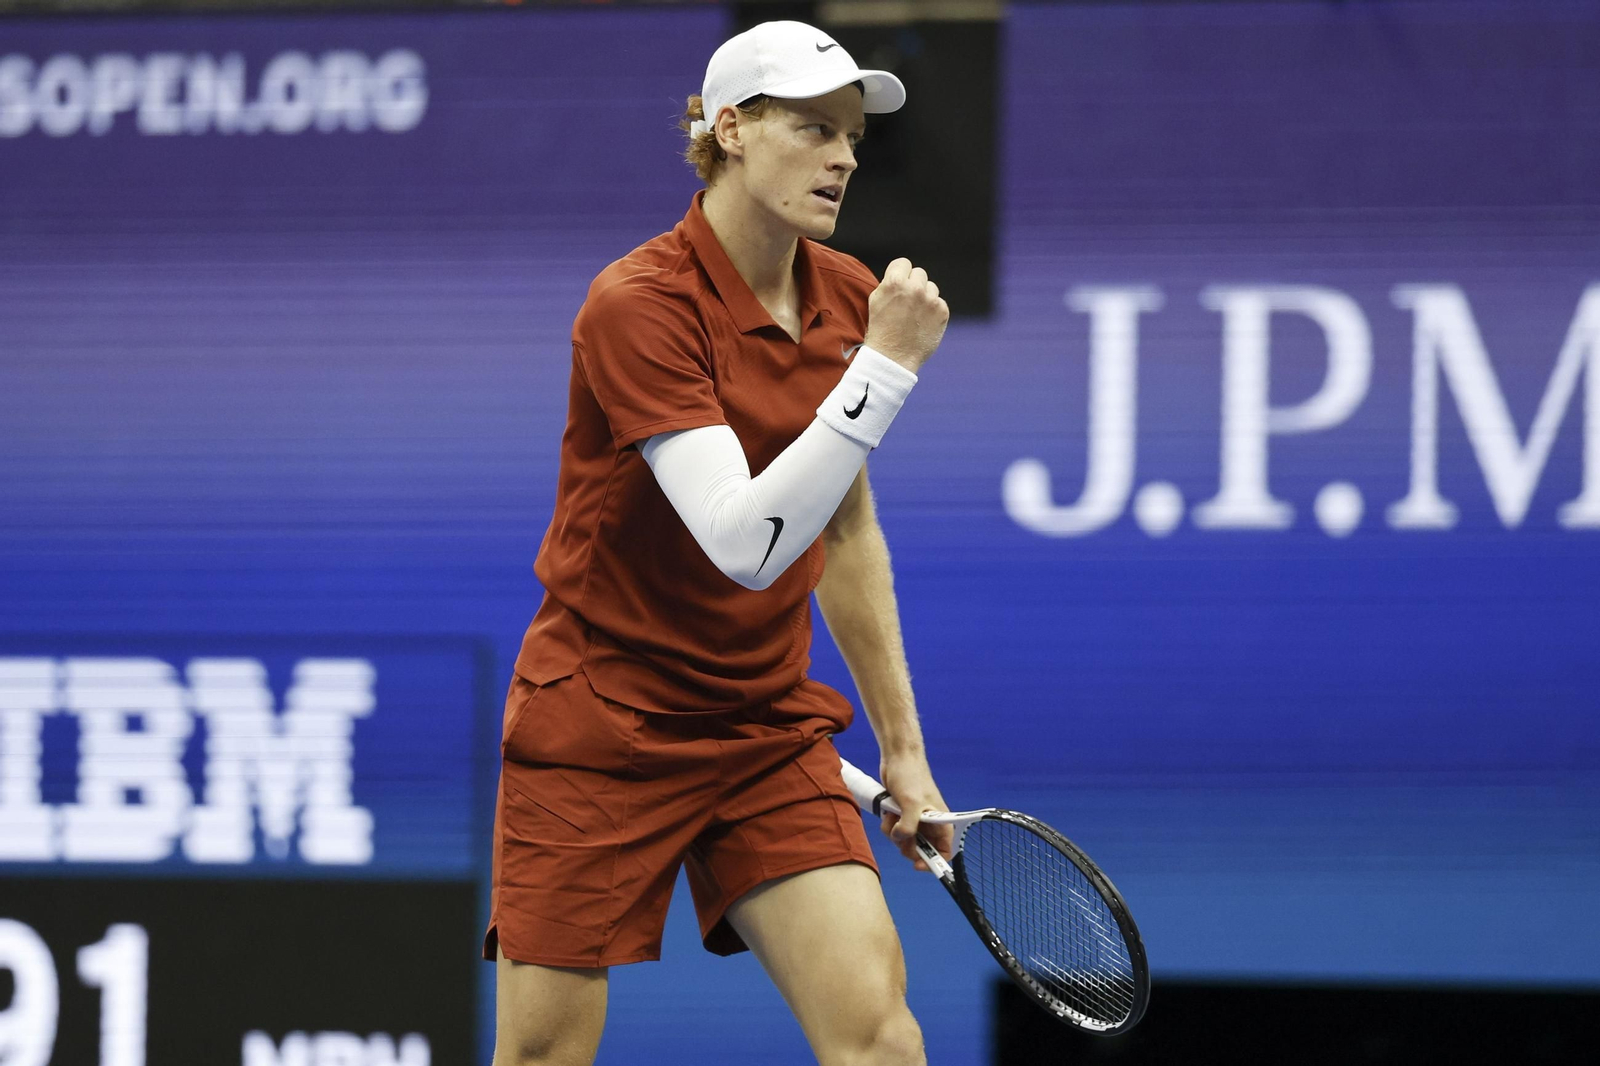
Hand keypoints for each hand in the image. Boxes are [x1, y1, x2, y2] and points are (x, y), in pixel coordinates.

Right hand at [863, 258, 949, 373]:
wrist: (893, 358)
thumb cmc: (881, 330)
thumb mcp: (876, 300)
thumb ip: (890, 282)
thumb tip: (903, 274)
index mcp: (895, 282)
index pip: (904, 263)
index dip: (900, 274)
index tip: (899, 285)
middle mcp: (914, 288)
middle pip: (919, 273)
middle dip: (913, 284)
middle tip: (907, 302)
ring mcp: (930, 300)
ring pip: (931, 287)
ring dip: (924, 297)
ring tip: (914, 315)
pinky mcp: (942, 311)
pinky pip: (939, 303)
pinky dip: (933, 311)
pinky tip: (922, 323)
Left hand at [878, 750, 952, 872]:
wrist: (897, 758)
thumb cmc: (911, 777)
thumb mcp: (911, 804)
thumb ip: (909, 826)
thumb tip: (902, 840)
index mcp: (941, 822)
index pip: (944, 851)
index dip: (933, 862)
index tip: (917, 864)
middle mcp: (930, 824)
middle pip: (921, 851)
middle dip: (907, 845)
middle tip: (899, 833)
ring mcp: (915, 820)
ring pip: (904, 842)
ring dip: (894, 833)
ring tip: (893, 815)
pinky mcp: (902, 816)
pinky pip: (894, 832)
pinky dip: (888, 825)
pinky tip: (888, 811)